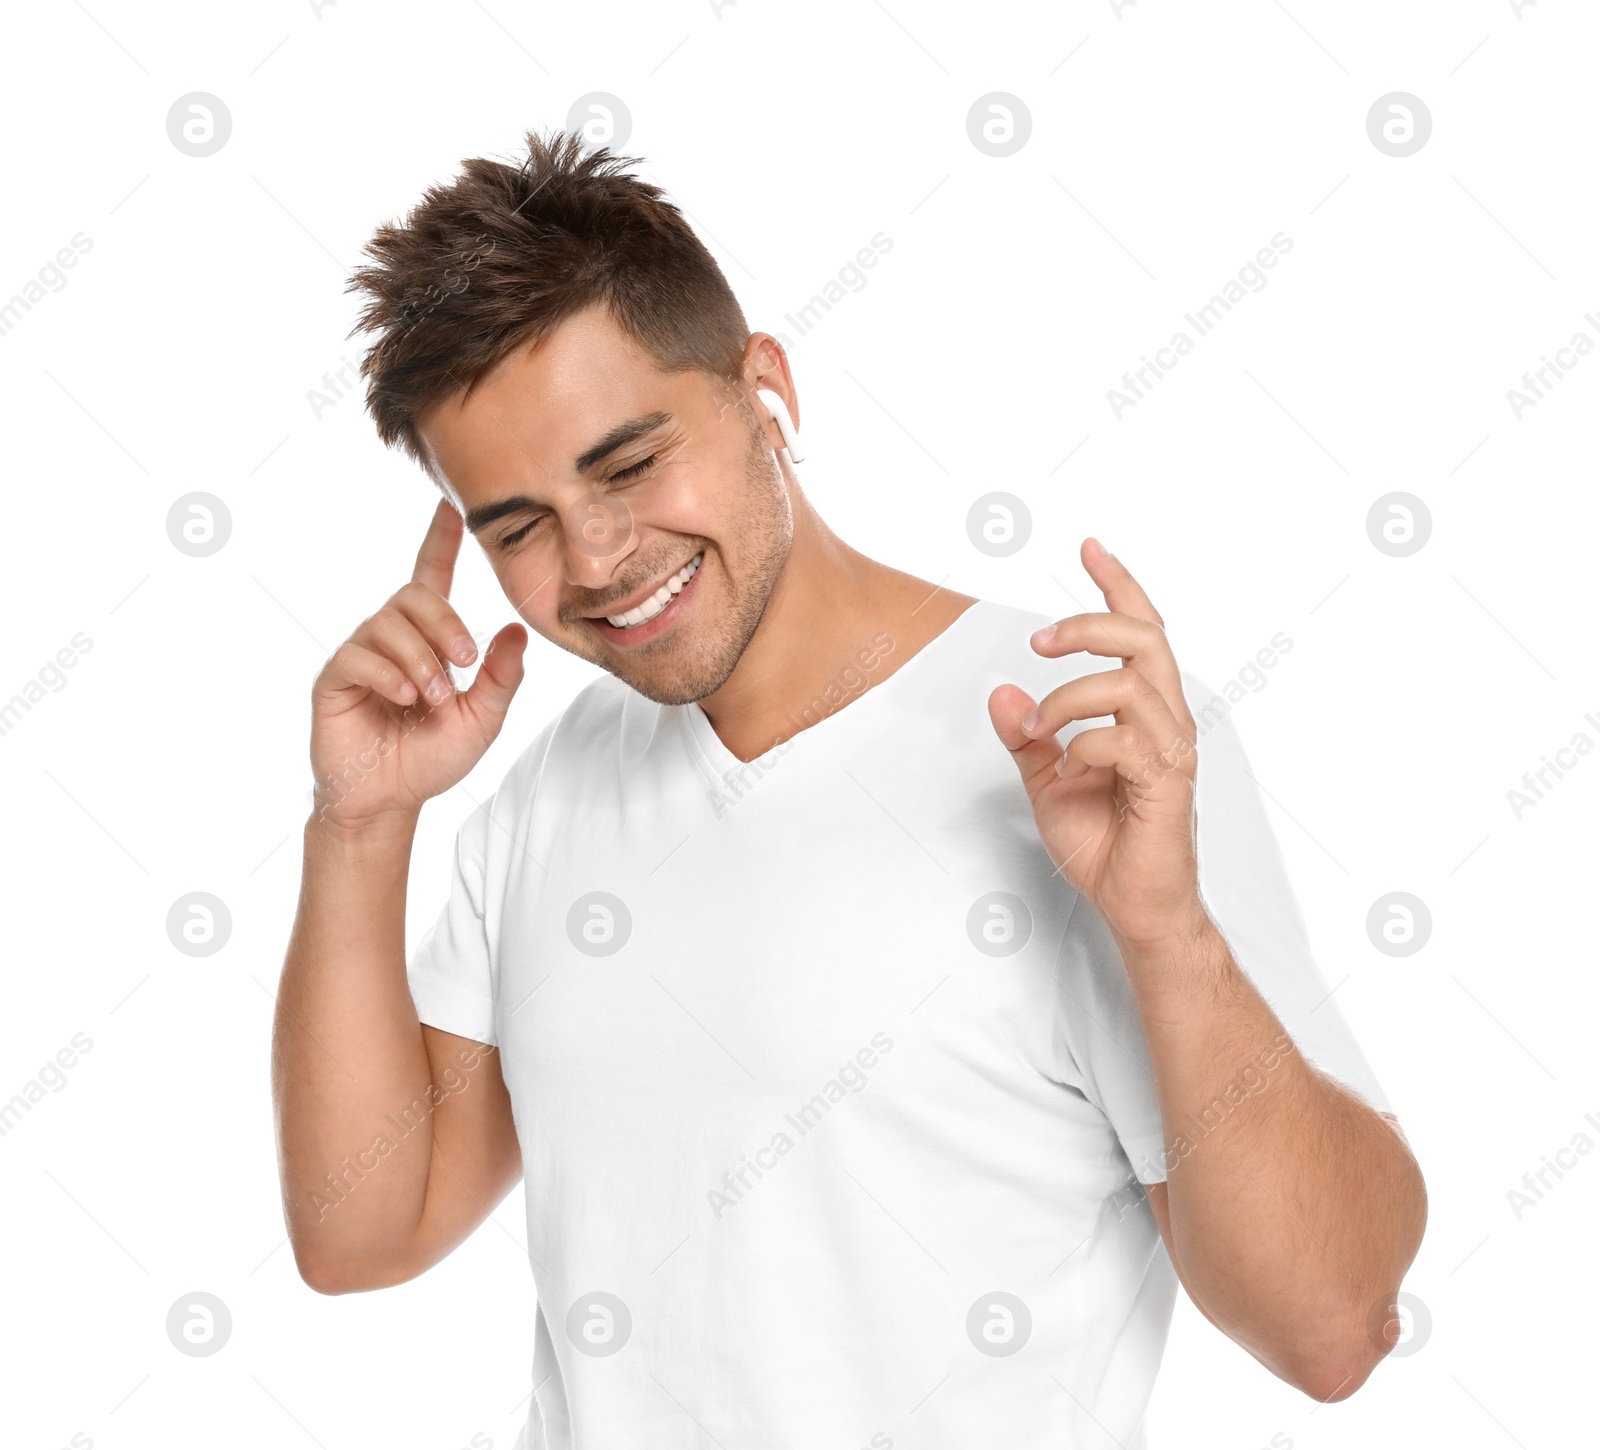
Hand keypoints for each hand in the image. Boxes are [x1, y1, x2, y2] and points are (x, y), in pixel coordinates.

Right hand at [308, 498, 528, 829]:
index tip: (452, 505)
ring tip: (432, 696)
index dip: (439, 540)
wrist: (391, 799)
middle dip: (445, 623)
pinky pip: (358, 656)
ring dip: (420, 658)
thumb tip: (516, 632)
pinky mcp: (334, 679)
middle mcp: (391, 637)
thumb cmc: (432, 756)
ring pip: (388, 624)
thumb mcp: (483, 718)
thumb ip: (501, 677)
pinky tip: (404, 697)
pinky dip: (389, 674)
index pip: (431, 577)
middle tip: (464, 663)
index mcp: (427, 639)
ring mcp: (360, 655)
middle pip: (414, 596)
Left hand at [988, 538, 1205, 951]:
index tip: (1089, 546)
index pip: (1141, 631)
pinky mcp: (1166, 785)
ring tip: (1038, 727)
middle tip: (1038, 639)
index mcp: (1144, 711)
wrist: (1135, 907)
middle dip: (1088, 624)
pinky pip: (1124, 740)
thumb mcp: (1046, 781)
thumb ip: (1027, 736)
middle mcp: (1166, 721)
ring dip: (1069, 695)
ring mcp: (1171, 751)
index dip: (1119, 584)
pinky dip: (1082, 745)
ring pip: (1130, 683)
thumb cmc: (1103, 845)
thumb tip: (1001, 693)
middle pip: (1145, 638)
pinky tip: (1066, 770)